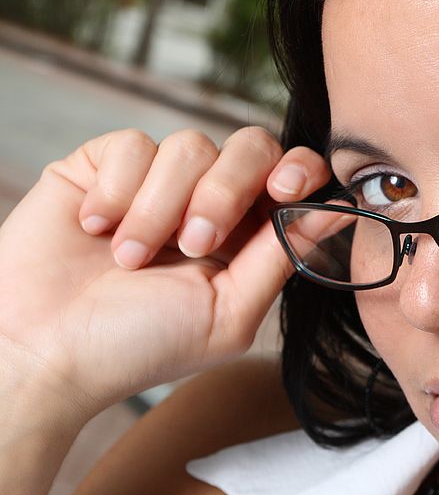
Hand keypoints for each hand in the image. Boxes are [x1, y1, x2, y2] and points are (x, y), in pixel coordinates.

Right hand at [0, 127, 330, 415]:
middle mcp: (206, 202)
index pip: (291, 176)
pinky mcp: (102, 166)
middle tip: (194, 244)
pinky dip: (117, 190)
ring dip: (160, 207)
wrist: (43, 350)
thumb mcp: (228, 312)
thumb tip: (339, 210)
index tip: (286, 188)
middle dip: (227, 190)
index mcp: (246, 236)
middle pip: (249, 146)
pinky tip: (96, 230)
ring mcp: (154, 182)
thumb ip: (282, 255)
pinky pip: (131, 144)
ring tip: (129, 259)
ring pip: (188, 145)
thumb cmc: (138, 344)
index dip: (299, 171)